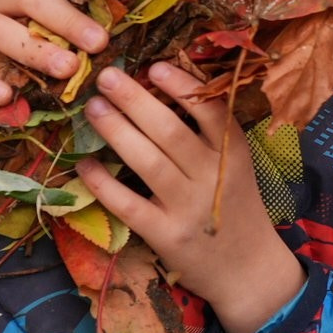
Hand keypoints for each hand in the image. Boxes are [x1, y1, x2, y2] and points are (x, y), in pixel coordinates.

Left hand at [74, 63, 304, 332]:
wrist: (248, 266)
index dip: (183, 87)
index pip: (211, 112)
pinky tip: (85, 165)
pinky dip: (104, 184)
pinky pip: (129, 204)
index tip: (155, 66)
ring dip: (116, 131)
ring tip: (93, 108)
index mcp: (232, 154)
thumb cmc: (235, 206)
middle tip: (107, 77)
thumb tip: (160, 92)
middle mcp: (212, 177)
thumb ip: (209, 136)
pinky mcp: (165, 235)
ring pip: (147, 162)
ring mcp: (188, 207)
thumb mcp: (235, 166)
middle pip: (170, 132)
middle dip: (135, 101)